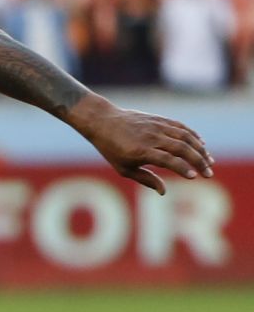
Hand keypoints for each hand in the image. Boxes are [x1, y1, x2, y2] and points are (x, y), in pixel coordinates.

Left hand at [69, 96, 213, 194]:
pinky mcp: (160, 119)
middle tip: (209, 173)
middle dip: (198, 161)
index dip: (182, 168)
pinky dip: (193, 136)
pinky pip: (181, 127)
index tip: (193, 177)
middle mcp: (151, 137)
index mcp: (141, 151)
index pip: (168, 160)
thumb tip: (164, 191)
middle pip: (181, 148)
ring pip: (185, 137)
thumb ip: (145, 179)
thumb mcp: (123, 168)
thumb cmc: (112, 149)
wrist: (103, 121)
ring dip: (200, 149)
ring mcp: (157, 126)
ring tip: (209, 161)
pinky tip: (202, 145)